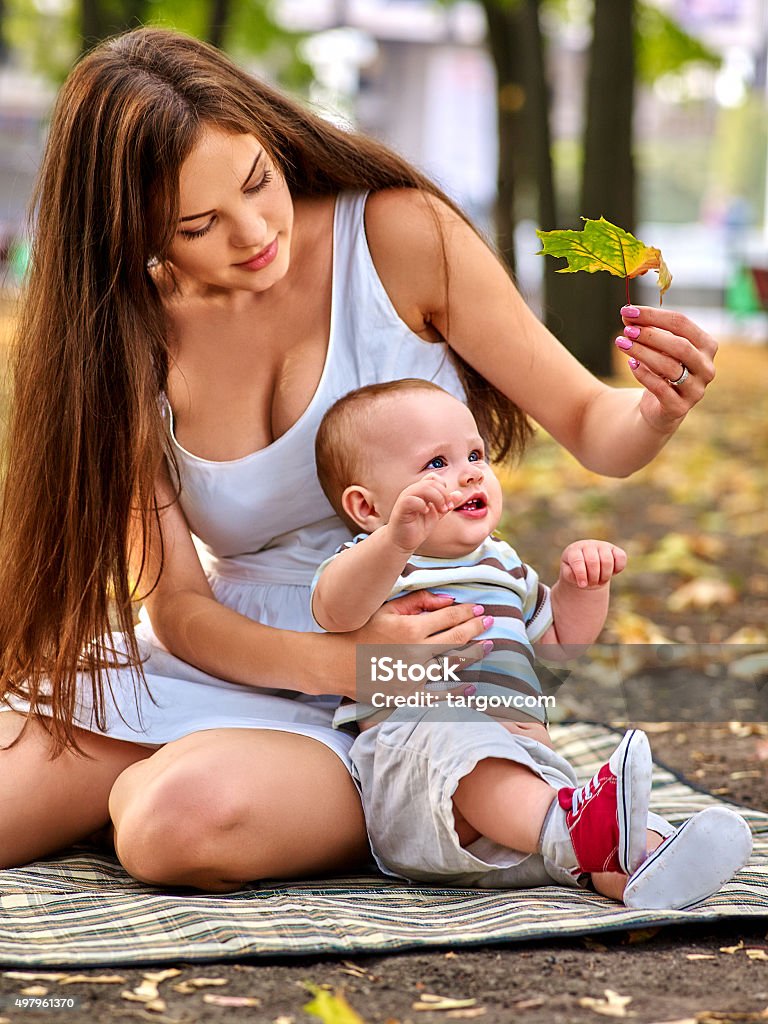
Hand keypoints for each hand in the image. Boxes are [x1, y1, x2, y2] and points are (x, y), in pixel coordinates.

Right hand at [351, 590, 492, 699]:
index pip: (447, 617)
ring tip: (487, 646)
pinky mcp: (408, 694)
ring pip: (452, 664)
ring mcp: (413, 675)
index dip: (466, 612)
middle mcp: (415, 652)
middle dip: (475, 629)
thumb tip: (448, 600)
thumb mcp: (386, 609)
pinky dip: (456, 692)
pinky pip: (438, 694)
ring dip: (472, 654)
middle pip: (455, 639)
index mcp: (410, 628)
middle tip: (489, 622)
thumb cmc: (361, 631)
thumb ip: (418, 601)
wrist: (336, 663)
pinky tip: (470, 687)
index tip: (478, 609)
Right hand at [387, 474, 462, 552]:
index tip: (449, 504)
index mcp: (420, 491)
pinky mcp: (401, 508)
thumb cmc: (418, 527)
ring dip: (437, 499)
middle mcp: (412, 491)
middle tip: (446, 509)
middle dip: (444, 495)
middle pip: (432, 482)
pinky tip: (426, 512)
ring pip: (424, 488)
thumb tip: (459, 494)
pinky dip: (422, 505)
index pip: (434, 478)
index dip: (444, 488)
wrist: (403, 541)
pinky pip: (411, 500)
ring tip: (440, 511)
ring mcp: (405, 498)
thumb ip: (446, 504)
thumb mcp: (437, 514)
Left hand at [559, 540, 626, 588]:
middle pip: (593, 562)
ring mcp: (602, 546)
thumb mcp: (568, 574)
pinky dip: (618, 568)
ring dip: (605, 576)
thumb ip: (569, 575)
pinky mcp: (615, 549)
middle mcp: (588, 545)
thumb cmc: (575, 571)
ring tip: (600, 580)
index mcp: (574, 550)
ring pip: (608, 560)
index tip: (582, 585)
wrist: (586, 565)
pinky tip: (611, 572)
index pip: (577, 560)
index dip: (581, 574)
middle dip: (593, 577)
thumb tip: (579, 577)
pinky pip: (621, 557)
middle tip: (592, 583)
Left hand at [617, 306, 716, 432]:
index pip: (682, 323)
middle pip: (680, 346)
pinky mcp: (679, 407)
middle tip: (627, 330)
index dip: (653, 315)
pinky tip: (631, 364)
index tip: (627, 310)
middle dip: (650, 335)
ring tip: (622, 343)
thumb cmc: (660, 370)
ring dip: (643, 352)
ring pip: (670, 367)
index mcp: (706, 345)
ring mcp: (696, 389)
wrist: (659, 408)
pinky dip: (643, 374)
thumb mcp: (656, 348)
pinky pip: (660, 388)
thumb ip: (645, 330)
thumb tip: (627, 314)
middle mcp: (706, 367)